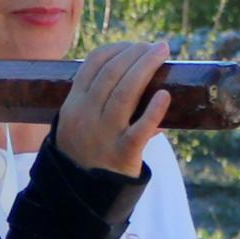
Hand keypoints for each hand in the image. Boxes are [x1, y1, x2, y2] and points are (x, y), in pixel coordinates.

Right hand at [49, 37, 174, 175]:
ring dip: (145, 67)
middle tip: (156, 46)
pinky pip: (139, 130)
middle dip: (135, 53)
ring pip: (125, 93)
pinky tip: (166, 95)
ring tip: (161, 53)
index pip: (92, 65)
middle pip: (111, 73)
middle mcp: (86, 115)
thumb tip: (135, 84)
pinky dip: (154, 111)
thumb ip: (99, 103)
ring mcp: (104, 133)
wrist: (79, 193)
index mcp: (74, 104)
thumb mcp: (78, 124)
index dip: (115, 49)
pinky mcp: (123, 153)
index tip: (133, 44)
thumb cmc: (85, 152)